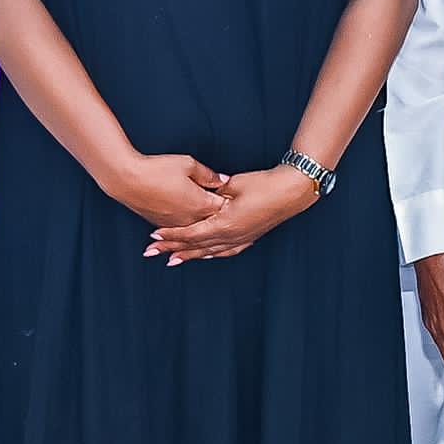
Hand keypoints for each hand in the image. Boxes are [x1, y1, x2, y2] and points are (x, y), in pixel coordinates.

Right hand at [102, 150, 228, 231]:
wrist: (127, 180)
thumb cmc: (156, 169)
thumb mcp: (188, 164)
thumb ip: (208, 174)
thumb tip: (224, 180)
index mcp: (200, 203)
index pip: (224, 208)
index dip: (233, 203)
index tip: (240, 200)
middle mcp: (190, 219)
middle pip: (212, 223)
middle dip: (222, 219)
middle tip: (235, 219)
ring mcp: (176, 224)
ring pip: (197, 231)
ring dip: (206, 230)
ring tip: (216, 230)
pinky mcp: (163, 225)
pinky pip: (181, 231)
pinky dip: (188, 231)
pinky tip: (192, 230)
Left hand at [151, 159, 322, 264]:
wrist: (292, 191)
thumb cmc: (264, 184)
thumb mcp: (234, 183)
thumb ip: (214, 189)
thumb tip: (198, 191)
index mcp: (225, 224)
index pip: (191, 233)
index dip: (171, 235)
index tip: (154, 236)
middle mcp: (231, 237)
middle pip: (196, 246)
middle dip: (173, 249)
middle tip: (151, 253)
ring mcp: (241, 239)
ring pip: (209, 251)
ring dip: (190, 255)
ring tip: (172, 260)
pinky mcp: (249, 237)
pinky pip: (224, 251)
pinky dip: (210, 253)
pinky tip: (205, 255)